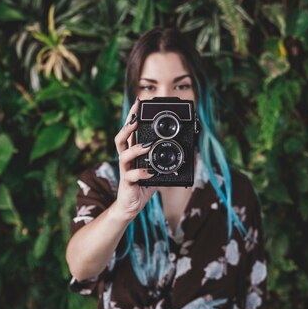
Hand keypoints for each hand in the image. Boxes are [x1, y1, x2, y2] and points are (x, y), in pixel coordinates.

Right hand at [113, 97, 156, 219]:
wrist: (131, 206)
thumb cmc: (143, 185)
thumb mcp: (156, 169)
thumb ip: (165, 159)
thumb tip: (187, 152)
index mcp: (132, 152)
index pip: (130, 130)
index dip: (132, 115)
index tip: (138, 102)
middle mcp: (126, 158)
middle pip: (120, 138)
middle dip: (127, 126)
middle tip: (136, 118)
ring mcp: (125, 170)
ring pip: (124, 154)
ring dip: (136, 148)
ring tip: (148, 146)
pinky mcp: (127, 183)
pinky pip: (132, 176)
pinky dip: (142, 173)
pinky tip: (150, 173)